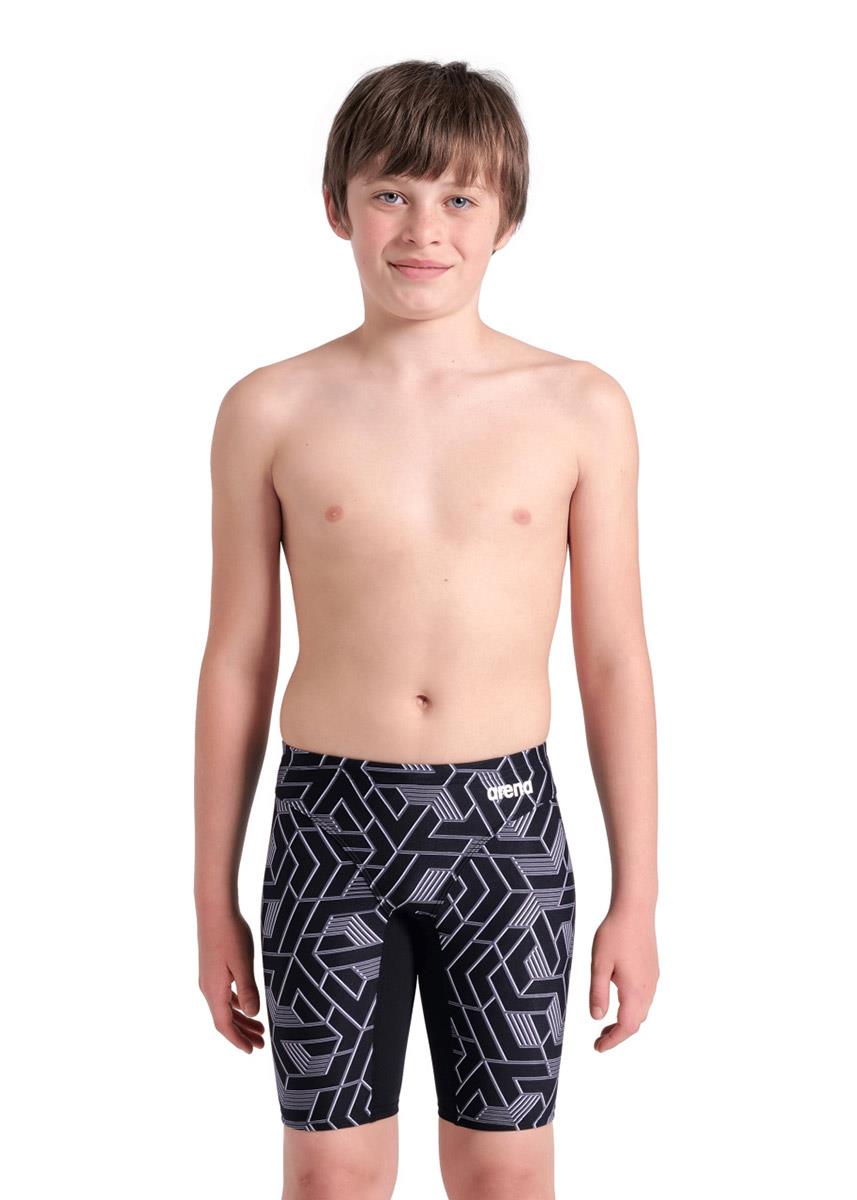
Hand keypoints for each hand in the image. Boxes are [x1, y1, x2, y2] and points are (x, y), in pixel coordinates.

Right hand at [197, 907, 265, 1052]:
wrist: (214, 910)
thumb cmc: (231, 934)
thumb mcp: (243, 963)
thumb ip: (248, 989)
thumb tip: (253, 1015)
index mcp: (214, 990)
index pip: (224, 1025)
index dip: (238, 1040)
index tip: (252, 1051)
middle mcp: (208, 988)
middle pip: (225, 1019)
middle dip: (242, 1034)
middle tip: (261, 1044)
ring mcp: (209, 978)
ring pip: (225, 1007)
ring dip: (241, 1019)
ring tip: (259, 1029)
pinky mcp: (213, 969)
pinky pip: (225, 995)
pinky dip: (237, 1004)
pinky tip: (248, 1004)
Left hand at [589, 903, 658, 1051]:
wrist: (635, 909)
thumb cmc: (614, 933)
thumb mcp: (599, 964)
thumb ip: (598, 993)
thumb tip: (597, 1018)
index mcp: (635, 990)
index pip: (627, 1026)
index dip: (613, 1041)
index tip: (598, 1048)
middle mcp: (648, 988)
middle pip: (636, 1022)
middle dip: (618, 1034)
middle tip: (599, 1039)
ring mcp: (652, 979)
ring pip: (642, 1010)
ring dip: (626, 1021)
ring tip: (606, 1023)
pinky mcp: (652, 970)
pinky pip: (645, 998)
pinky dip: (632, 1008)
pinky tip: (619, 1001)